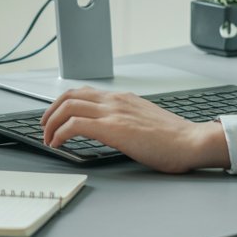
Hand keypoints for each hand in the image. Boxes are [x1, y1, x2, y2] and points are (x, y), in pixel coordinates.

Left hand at [40, 87, 230, 173]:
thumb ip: (127, 119)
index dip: (63, 104)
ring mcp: (114, 112)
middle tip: (45, 127)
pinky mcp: (113, 128)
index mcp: (122, 98)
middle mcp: (115, 101)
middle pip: (70, 96)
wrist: (191, 142)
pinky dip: (61, 133)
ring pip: (68, 106)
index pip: (83, 92)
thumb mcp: (145, 121)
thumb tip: (113, 129)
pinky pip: (76, 125)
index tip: (56, 117)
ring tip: (48, 137)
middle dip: (51, 111)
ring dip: (52, 122)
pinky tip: (59, 144)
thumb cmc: (174, 138)